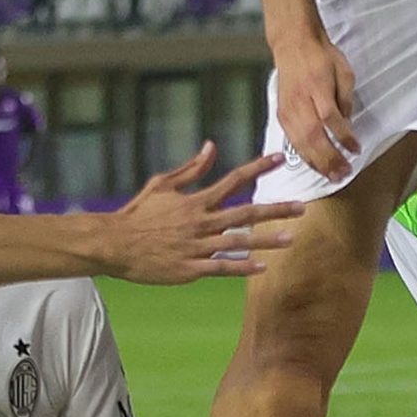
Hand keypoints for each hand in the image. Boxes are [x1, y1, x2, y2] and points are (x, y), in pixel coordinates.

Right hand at [95, 145, 304, 282]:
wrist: (114, 244)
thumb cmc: (137, 214)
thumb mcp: (162, 185)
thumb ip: (191, 169)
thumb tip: (211, 147)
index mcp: (196, 201)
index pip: (234, 180)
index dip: (258, 168)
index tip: (280, 159)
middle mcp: (201, 223)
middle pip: (246, 213)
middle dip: (276, 209)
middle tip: (302, 207)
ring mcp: (197, 247)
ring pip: (239, 242)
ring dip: (267, 241)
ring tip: (292, 238)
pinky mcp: (190, 269)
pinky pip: (222, 268)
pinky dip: (243, 267)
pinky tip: (263, 267)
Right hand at [272, 39, 360, 182]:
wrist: (293, 44)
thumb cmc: (320, 56)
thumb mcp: (344, 71)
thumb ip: (345, 98)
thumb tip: (347, 123)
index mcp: (317, 86)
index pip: (330, 117)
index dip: (343, 136)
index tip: (355, 148)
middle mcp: (300, 100)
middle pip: (313, 135)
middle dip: (330, 158)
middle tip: (344, 173)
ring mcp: (288, 110)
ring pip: (301, 142)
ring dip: (318, 162)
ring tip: (332, 176)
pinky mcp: (282, 115)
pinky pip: (293, 141)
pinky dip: (305, 156)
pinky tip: (316, 165)